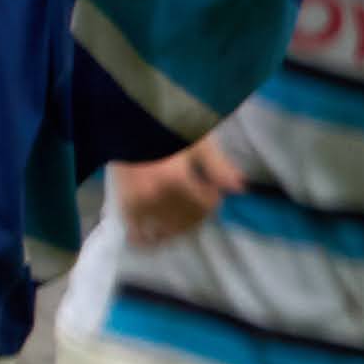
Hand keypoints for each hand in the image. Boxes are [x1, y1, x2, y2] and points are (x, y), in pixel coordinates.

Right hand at [115, 135, 240, 243]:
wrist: (127, 123)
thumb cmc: (164, 129)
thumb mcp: (196, 142)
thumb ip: (218, 167)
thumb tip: (240, 188)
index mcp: (175, 181)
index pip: (204, 206)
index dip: (213, 199)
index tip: (210, 187)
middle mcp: (155, 197)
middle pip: (187, 220)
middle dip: (197, 214)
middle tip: (196, 200)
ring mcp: (137, 203)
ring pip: (165, 230)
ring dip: (176, 229)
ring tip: (178, 217)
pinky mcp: (123, 205)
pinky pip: (136, 233)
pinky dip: (147, 239)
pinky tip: (154, 240)